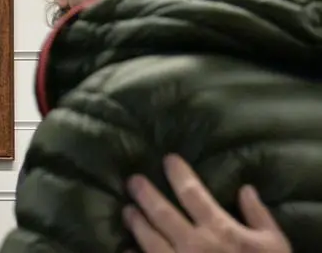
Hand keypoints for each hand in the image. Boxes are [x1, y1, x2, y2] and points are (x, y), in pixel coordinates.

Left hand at [122, 154, 290, 252]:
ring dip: (136, 223)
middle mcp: (194, 243)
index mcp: (219, 229)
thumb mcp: (275, 244)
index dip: (178, 173)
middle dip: (144, 194)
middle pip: (161, 212)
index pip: (192, 193)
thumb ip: (259, 215)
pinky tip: (127, 250)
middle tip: (132, 181)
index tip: (168, 159)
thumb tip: (246, 188)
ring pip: (149, 239)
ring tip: (127, 211)